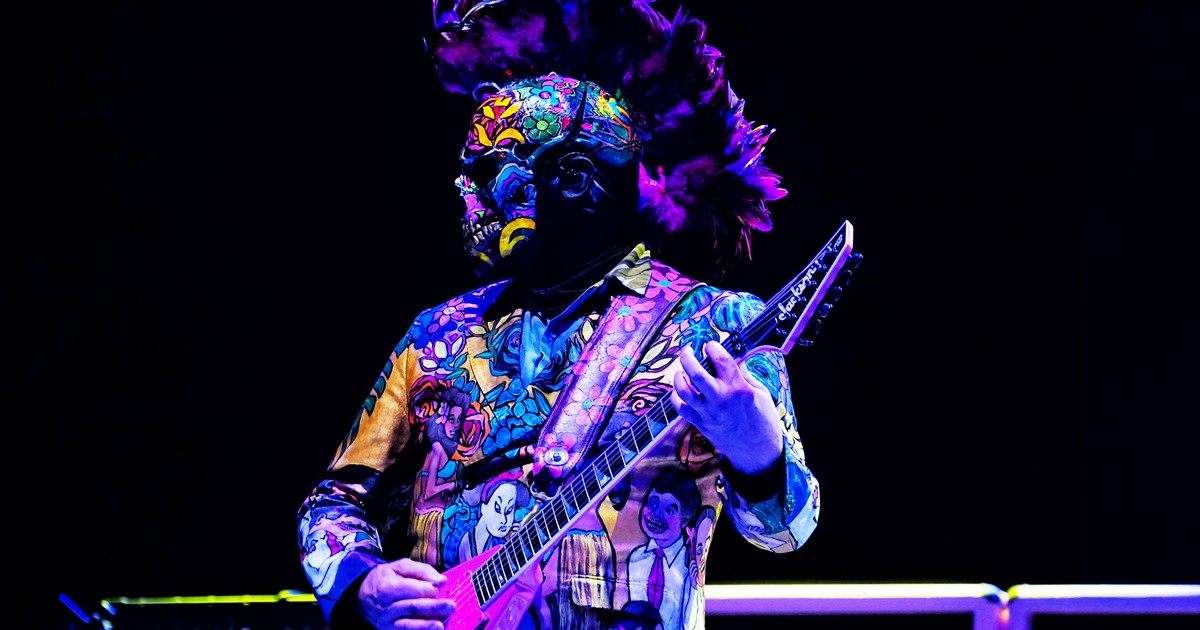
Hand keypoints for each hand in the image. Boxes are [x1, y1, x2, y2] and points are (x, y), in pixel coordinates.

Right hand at [357, 558, 456, 628]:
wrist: (360, 598)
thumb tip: (442, 580)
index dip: (430, 589)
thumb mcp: (398, 567)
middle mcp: (386, 606)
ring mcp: (386, 622)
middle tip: (451, 606)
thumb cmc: (384, 579)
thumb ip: (421, 570)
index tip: (437, 588)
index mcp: (388, 587)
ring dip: (427, 625)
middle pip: (414, 607)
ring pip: (409, 625)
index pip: (415, 589)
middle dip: (434, 607)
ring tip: (441, 625)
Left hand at [670, 340, 783, 475]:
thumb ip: (745, 375)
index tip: (710, 345)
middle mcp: (720, 399)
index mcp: (738, 389)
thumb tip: (733, 360)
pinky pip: (680, 408)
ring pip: (683, 390)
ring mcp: (708, 412)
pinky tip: (681, 390)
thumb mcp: (762, 393)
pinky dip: (676, 397)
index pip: (722, 360)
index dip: (713, 348)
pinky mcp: (700, 424)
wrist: (757, 451)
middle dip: (687, 357)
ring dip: (679, 376)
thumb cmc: (763, 420)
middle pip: (696, 372)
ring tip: (682, 371)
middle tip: (687, 350)